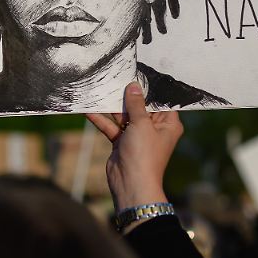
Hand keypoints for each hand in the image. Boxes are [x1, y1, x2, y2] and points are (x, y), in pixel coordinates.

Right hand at [87, 82, 182, 228]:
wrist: (131, 184)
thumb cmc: (144, 154)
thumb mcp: (141, 124)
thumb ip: (136, 104)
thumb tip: (133, 86)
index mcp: (168, 124)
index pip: (161, 101)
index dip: (150, 88)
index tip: (140, 73)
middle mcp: (154, 128)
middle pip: (140, 107)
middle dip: (127, 95)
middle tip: (116, 76)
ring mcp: (137, 136)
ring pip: (124, 116)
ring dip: (112, 107)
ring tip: (100, 89)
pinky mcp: (122, 142)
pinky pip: (112, 127)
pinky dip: (102, 120)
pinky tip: (89, 110)